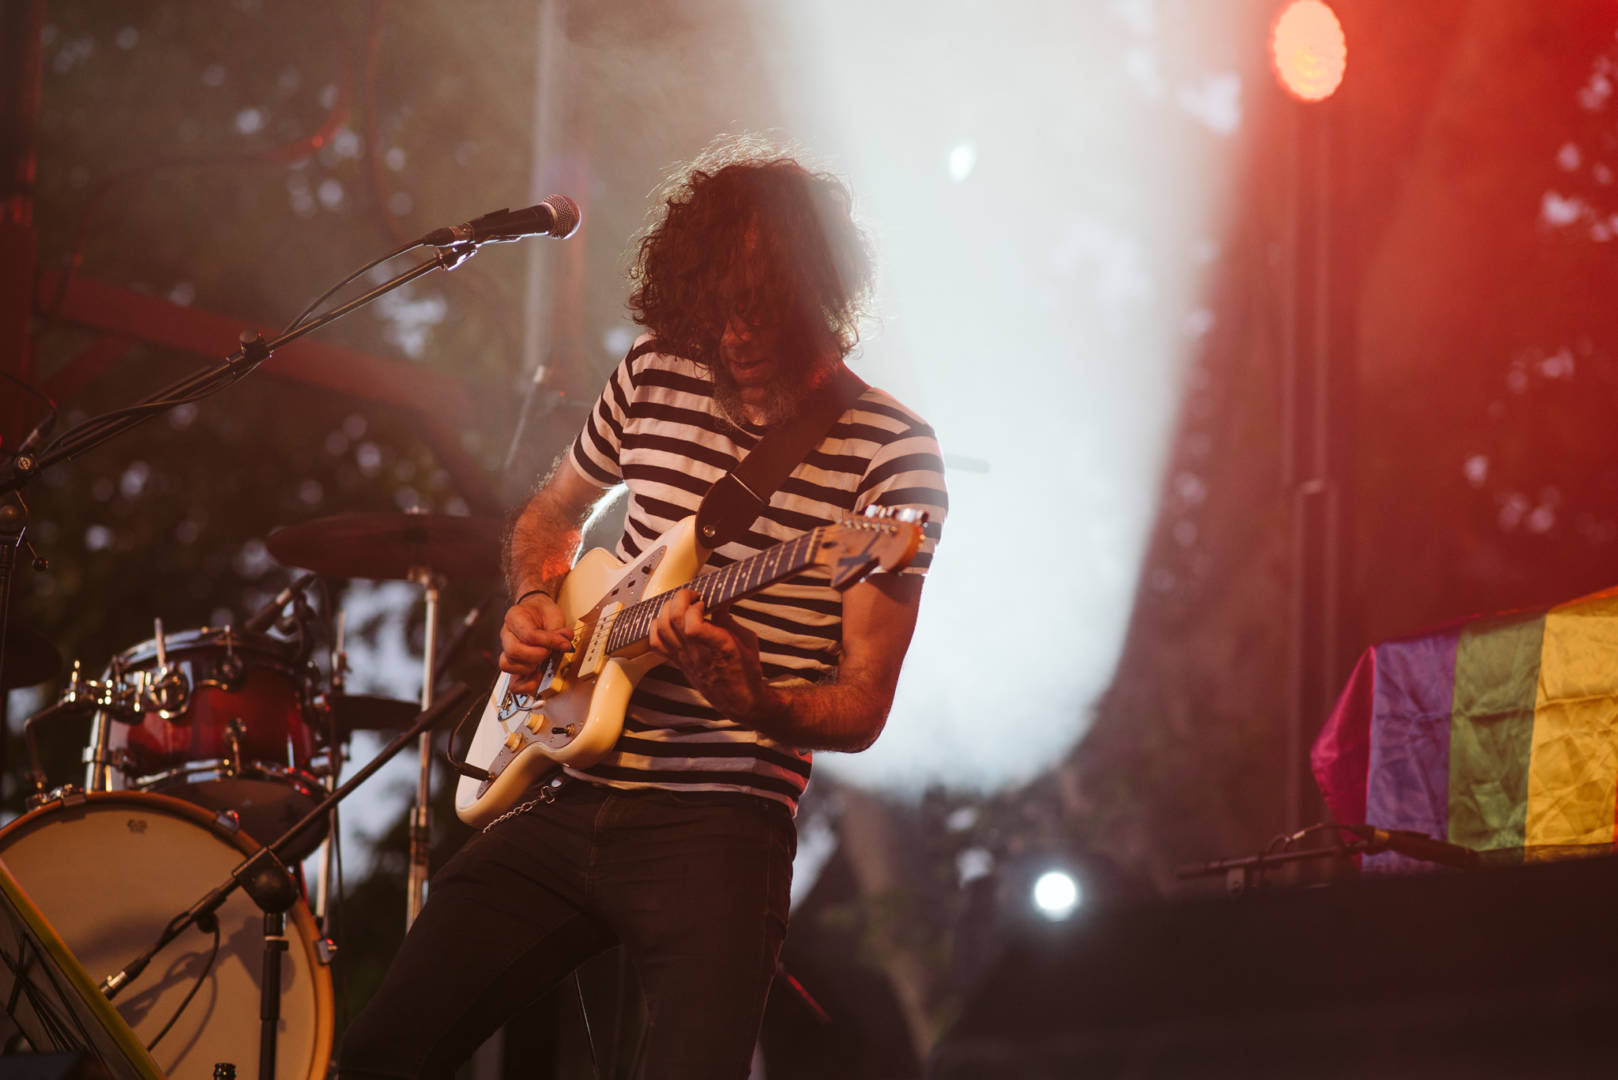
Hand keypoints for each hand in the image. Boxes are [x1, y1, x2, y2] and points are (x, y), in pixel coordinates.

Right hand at [498, 592, 571, 695]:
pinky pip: (512, 682)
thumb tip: (566, 642)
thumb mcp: (554, 615)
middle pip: (514, 651)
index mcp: (515, 617)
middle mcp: (507, 634)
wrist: (537, 612)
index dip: (548, 642)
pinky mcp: (513, 665)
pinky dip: (525, 684)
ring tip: (543, 662)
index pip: (528, 635)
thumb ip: (559, 630)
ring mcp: (506, 650)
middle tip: (550, 652)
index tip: (564, 644)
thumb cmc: (543, 613)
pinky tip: (538, 677)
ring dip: (530, 668)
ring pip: (508, 665)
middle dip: (537, 655)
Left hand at [647, 589, 774, 723]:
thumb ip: (728, 619)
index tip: (705, 601)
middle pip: (674, 620)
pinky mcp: (678, 662)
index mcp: (721, 647)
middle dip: (680, 599)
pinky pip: (656, 642)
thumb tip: (717, 600)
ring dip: (669, 609)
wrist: (739, 699)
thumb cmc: (746, 670)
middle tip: (692, 596)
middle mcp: (699, 653)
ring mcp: (685, 659)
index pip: (694, 626)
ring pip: (662, 628)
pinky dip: (656, 626)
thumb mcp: (747, 639)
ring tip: (681, 605)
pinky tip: (669, 621)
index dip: (695, 607)